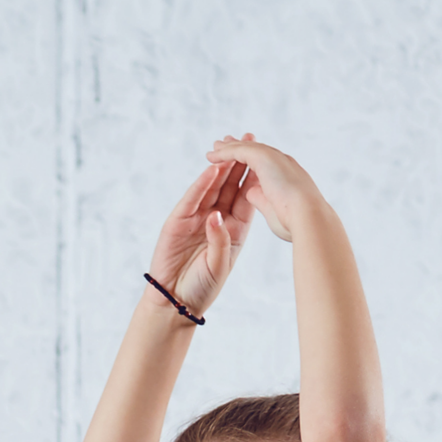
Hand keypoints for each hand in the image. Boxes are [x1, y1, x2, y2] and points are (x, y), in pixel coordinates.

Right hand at [146, 161, 254, 316]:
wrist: (176, 303)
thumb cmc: (202, 287)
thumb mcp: (220, 263)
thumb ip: (221, 239)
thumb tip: (216, 215)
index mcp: (234, 228)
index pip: (245, 194)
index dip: (254, 174)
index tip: (265, 154)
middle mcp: (216, 219)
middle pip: (229, 184)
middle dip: (239, 161)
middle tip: (249, 138)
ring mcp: (195, 219)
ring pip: (211, 188)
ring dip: (221, 168)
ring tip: (231, 149)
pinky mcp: (177, 223)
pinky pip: (191, 200)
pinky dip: (201, 185)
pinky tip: (211, 170)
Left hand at [205, 134, 321, 245]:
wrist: (307, 217)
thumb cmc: (293, 222)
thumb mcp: (273, 208)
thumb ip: (261, 197)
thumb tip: (250, 191)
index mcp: (285, 175)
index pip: (264, 165)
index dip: (249, 161)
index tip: (238, 162)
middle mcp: (280, 163)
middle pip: (256, 152)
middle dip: (240, 147)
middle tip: (225, 143)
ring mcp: (274, 158)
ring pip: (247, 148)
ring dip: (230, 147)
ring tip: (215, 146)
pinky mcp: (264, 158)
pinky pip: (240, 151)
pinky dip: (225, 152)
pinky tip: (212, 156)